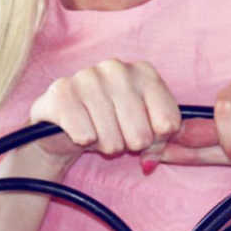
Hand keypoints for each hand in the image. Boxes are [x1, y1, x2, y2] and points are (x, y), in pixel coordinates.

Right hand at [28, 59, 181, 165]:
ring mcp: (88, 76)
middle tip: (114, 133)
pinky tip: (76, 128)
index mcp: (144, 72)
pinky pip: (85, 136)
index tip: (142, 132)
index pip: (169, 124)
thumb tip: (151, 161)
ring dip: (104, 145)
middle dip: (128, 145)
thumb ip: (159, 142)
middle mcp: (117, 68)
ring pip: (112, 140)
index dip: (156, 140)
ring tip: (95, 130)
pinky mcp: (61, 92)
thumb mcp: (143, 130)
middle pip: (142, 136)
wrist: (62, 124)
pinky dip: (81, 142)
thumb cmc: (110, 124)